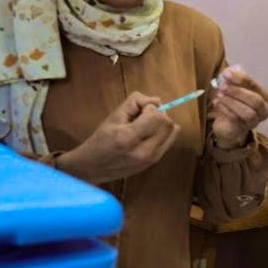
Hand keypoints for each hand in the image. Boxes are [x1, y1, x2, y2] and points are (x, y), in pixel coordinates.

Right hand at [57, 92, 179, 183]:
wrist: (94, 167)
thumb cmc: (101, 139)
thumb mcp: (114, 115)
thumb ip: (136, 102)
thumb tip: (158, 100)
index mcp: (128, 138)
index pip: (157, 117)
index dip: (150, 108)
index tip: (139, 111)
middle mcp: (143, 151)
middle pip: (168, 124)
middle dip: (158, 115)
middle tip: (143, 117)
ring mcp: (151, 159)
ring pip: (173, 131)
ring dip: (163, 124)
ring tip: (146, 126)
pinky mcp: (155, 162)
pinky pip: (171, 140)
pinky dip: (164, 133)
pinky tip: (149, 134)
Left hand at [210, 65, 267, 148]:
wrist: (227, 123)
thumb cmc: (234, 102)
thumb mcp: (234, 88)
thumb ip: (232, 79)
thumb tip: (228, 72)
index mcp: (264, 96)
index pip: (255, 86)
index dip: (242, 79)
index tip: (227, 73)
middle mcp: (263, 110)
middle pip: (256, 101)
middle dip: (238, 92)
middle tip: (223, 86)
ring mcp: (254, 121)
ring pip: (248, 112)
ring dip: (232, 102)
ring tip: (219, 95)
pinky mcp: (242, 129)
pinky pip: (236, 120)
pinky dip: (225, 109)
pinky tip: (217, 103)